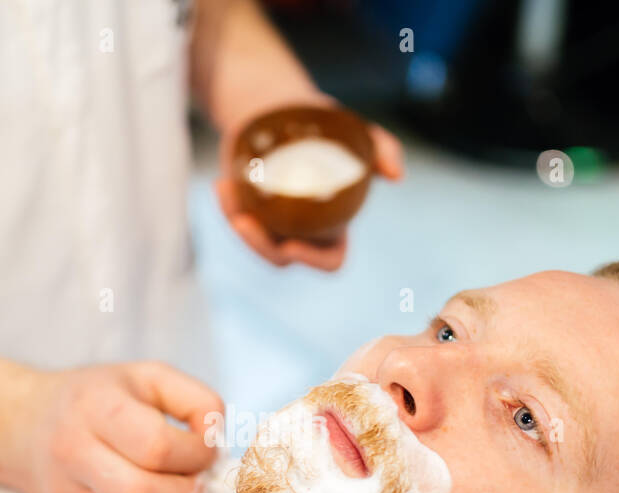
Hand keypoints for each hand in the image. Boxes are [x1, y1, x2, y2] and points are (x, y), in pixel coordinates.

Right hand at [3, 362, 223, 492]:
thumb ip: (195, 401)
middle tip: (202, 482)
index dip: (196, 453)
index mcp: (96, 407)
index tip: (206, 448)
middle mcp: (75, 451)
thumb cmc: (99, 397)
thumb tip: (218, 442)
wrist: (24, 424)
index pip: (156, 445)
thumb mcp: (148, 377)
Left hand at [214, 109, 404, 271]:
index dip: (314, 261)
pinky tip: (221, 184)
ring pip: (254, 242)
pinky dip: (226, 206)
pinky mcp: (244, 207)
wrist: (283, 105)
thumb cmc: (325, 124)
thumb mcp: (355, 132)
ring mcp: (271, 222)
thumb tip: (397, 174)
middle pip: (283, 257)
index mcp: (333, 225)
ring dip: (238, 227)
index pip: (329, 260)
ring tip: (230, 195)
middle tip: (246, 221)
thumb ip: (382, 150)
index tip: (294, 245)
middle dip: (261, 247)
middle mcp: (302, 230)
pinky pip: (234, 217)